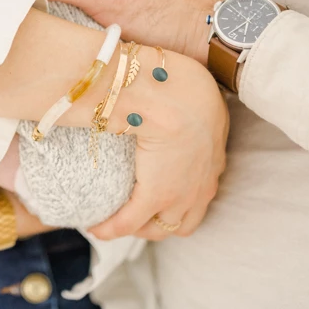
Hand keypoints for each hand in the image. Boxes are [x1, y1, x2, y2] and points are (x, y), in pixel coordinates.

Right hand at [88, 50, 228, 240]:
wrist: (172, 92)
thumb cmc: (179, 80)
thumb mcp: (191, 91)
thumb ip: (177, 99)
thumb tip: (157, 89)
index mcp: (213, 155)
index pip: (200, 188)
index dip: (180, 196)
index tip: (159, 193)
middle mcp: (204, 180)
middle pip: (185, 219)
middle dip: (160, 222)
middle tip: (135, 215)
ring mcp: (182, 191)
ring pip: (161, 226)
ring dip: (138, 228)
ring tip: (114, 223)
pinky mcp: (157, 195)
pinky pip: (130, 221)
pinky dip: (112, 228)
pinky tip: (95, 227)